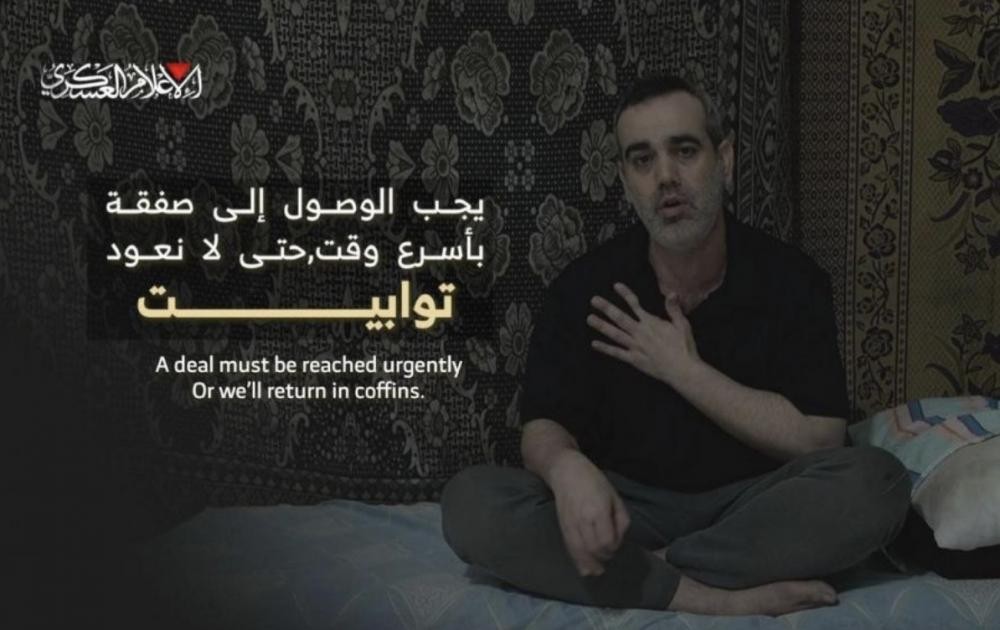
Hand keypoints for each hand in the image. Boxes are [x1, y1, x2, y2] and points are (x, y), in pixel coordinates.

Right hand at [548, 450, 629, 576]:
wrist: (565, 472)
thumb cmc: (594, 481)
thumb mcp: (614, 496)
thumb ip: (620, 519)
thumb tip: (619, 539)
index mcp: (598, 511)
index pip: (607, 540)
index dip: (614, 546)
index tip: (616, 543)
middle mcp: (583, 520)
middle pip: (594, 549)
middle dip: (603, 556)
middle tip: (609, 554)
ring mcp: (570, 524)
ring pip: (580, 552)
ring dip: (590, 564)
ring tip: (597, 571)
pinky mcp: (562, 527)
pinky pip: (570, 548)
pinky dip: (577, 561)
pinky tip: (584, 569)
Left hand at [587, 282, 700, 386]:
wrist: (682, 370)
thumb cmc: (684, 347)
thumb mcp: (682, 325)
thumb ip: (674, 309)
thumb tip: (672, 293)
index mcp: (651, 323)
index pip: (635, 305)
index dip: (625, 294)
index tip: (615, 286)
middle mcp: (640, 333)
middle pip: (620, 318)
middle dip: (606, 308)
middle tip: (594, 300)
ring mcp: (635, 347)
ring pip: (615, 334)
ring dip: (601, 326)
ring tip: (589, 318)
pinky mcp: (634, 360)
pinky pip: (617, 353)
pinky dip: (605, 348)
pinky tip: (594, 343)